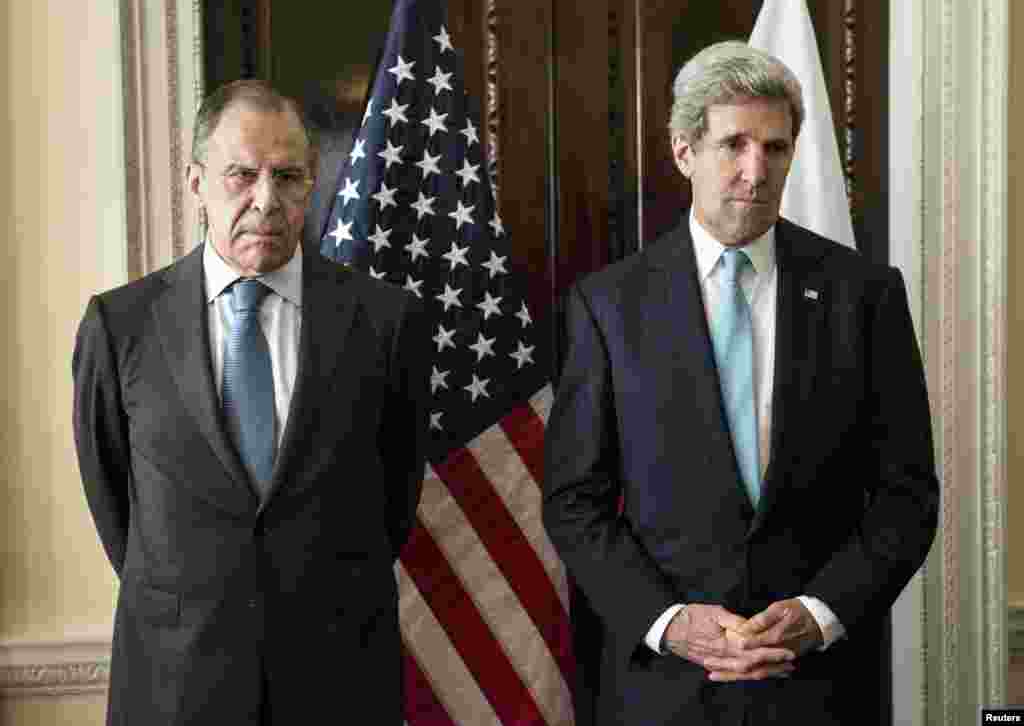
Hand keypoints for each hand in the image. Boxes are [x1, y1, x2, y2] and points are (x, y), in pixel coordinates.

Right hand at [663, 604, 794, 680]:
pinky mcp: (713, 665)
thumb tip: (750, 626)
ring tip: (781, 671)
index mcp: (724, 644)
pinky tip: (759, 673)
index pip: (754, 652)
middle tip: (791, 665)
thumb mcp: (713, 611)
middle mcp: (723, 658)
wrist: (669, 629)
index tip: (788, 652)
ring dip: (765, 672)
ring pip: (745, 672)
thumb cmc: (691, 617)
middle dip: (774, 666)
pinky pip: (734, 673)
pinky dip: (749, 674)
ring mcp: (717, 664)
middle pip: (753, 666)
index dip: (772, 653)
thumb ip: (733, 620)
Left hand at [710, 598, 822, 681]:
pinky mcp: (782, 665)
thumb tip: (746, 627)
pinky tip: (732, 676)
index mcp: (776, 637)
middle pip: (750, 664)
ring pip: (755, 673)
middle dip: (728, 667)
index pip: (752, 645)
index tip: (716, 649)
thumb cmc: (798, 611)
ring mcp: (781, 661)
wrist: (820, 622)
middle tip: (709, 667)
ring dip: (735, 675)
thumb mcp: (781, 608)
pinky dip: (747, 676)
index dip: (733, 647)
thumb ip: (763, 619)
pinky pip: (763, 673)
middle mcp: (777, 653)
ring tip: (715, 675)